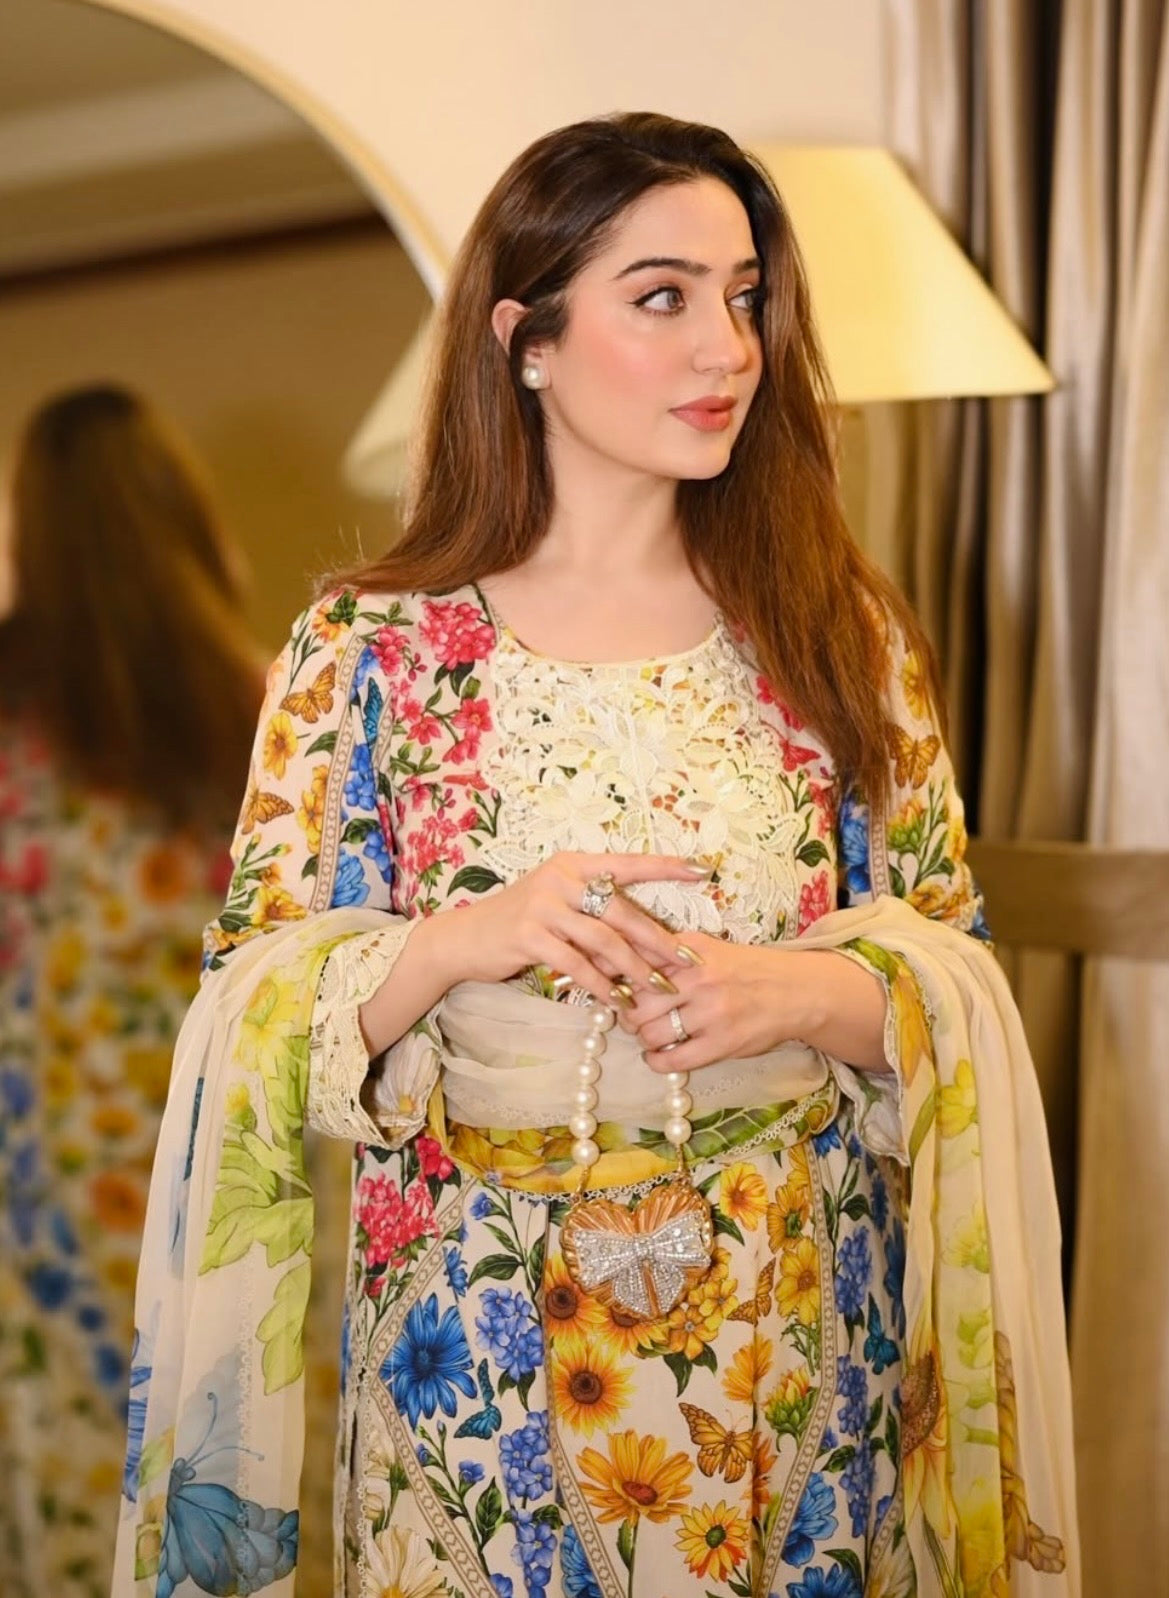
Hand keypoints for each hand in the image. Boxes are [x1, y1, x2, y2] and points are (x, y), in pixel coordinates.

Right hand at [436, 851, 711, 1006]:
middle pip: (622, 910)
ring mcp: (544, 906)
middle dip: (658, 939)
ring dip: (634, 968)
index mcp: (574, 864)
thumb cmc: (519, 922)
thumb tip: (641, 934)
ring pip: (604, 940)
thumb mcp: (556, 902)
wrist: (465, 938)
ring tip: (657, 988)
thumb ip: (592, 908)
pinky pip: (577, 964)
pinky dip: (601, 985)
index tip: (701, 871)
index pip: (627, 863)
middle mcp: (561, 879)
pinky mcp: (530, 936)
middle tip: (687, 960)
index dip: (665, 867)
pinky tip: (617, 1001)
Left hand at [622, 937, 889, 1075]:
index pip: (635, 959)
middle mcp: (698, 979)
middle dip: (626, 1012)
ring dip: (642, 1038)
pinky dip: (656, 1061)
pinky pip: (672, 1060)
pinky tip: (657, 1056)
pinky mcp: (720, 1044)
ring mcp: (710, 1013)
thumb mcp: (707, 949)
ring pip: (650, 1032)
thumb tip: (618, 959)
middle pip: (636, 1001)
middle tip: (630, 1017)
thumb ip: (668, 952)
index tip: (601, 982)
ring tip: (648, 1036)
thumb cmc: (746, 969)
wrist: (795, 992)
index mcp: (690, 952)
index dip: (609, 973)